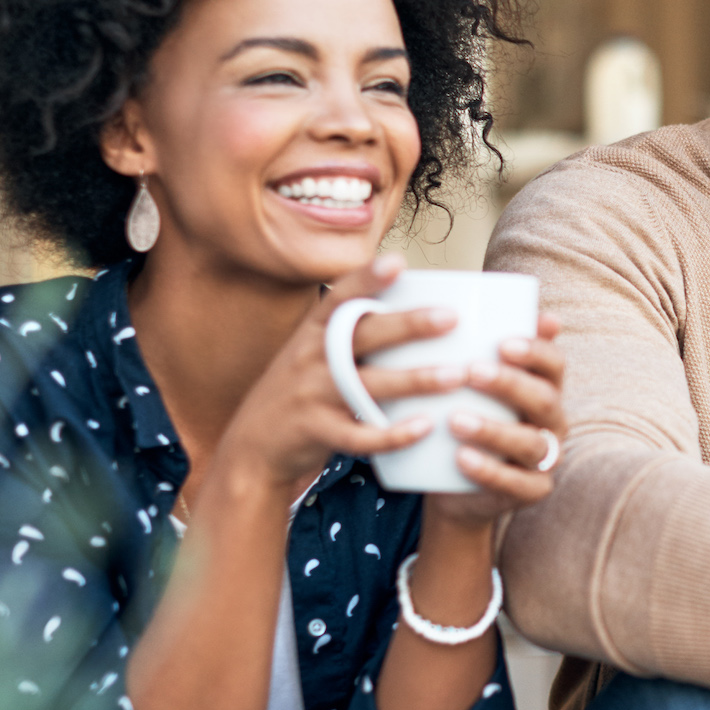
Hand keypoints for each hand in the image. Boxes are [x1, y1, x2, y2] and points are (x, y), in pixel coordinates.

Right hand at [210, 253, 449, 496]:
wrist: (253, 448)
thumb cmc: (303, 393)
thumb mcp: (315, 355)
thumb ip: (353, 335)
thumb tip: (416, 310)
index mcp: (313, 333)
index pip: (339, 297)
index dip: (367, 278)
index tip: (397, 261)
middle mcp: (310, 358)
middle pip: (362, 336)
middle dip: (407, 325)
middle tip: (450, 317)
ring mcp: (311, 394)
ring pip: (367, 385)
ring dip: (414, 379)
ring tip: (455, 375)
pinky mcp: (315, 431)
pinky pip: (359, 435)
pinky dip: (393, 433)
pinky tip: (425, 426)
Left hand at [422, 316, 566, 529]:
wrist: (455, 484)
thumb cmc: (463, 418)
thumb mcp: (469, 384)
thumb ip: (474, 346)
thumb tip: (480, 304)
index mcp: (545, 388)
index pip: (554, 364)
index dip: (535, 352)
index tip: (501, 342)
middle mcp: (553, 421)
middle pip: (544, 399)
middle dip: (510, 384)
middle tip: (470, 372)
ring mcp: (545, 459)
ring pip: (532, 443)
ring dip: (494, 429)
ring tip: (456, 419)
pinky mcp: (532, 491)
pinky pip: (517, 484)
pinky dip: (489, 471)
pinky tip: (461, 458)